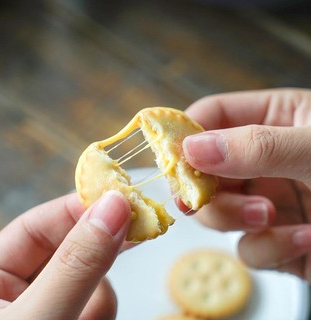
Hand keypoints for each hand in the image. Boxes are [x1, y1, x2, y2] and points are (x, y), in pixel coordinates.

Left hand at [0, 190, 130, 318]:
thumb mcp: (37, 315)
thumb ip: (75, 264)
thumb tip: (114, 206)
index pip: (36, 225)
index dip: (78, 208)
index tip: (118, 200)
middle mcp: (19, 290)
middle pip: (70, 248)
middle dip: (98, 249)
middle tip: (136, 229)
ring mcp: (50, 308)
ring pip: (92, 278)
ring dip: (99, 295)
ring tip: (88, 319)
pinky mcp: (74, 319)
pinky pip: (99, 303)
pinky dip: (102, 314)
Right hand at [182, 88, 310, 280]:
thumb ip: (258, 146)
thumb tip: (192, 148)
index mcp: (275, 120)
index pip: (212, 117)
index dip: (185, 133)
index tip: (170, 158)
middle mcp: (264, 160)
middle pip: (204, 169)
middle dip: (204, 188)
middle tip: (200, 199)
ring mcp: (268, 199)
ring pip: (218, 210)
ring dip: (236, 219)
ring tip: (271, 217)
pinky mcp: (277, 238)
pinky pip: (248, 245)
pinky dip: (268, 247)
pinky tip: (304, 240)